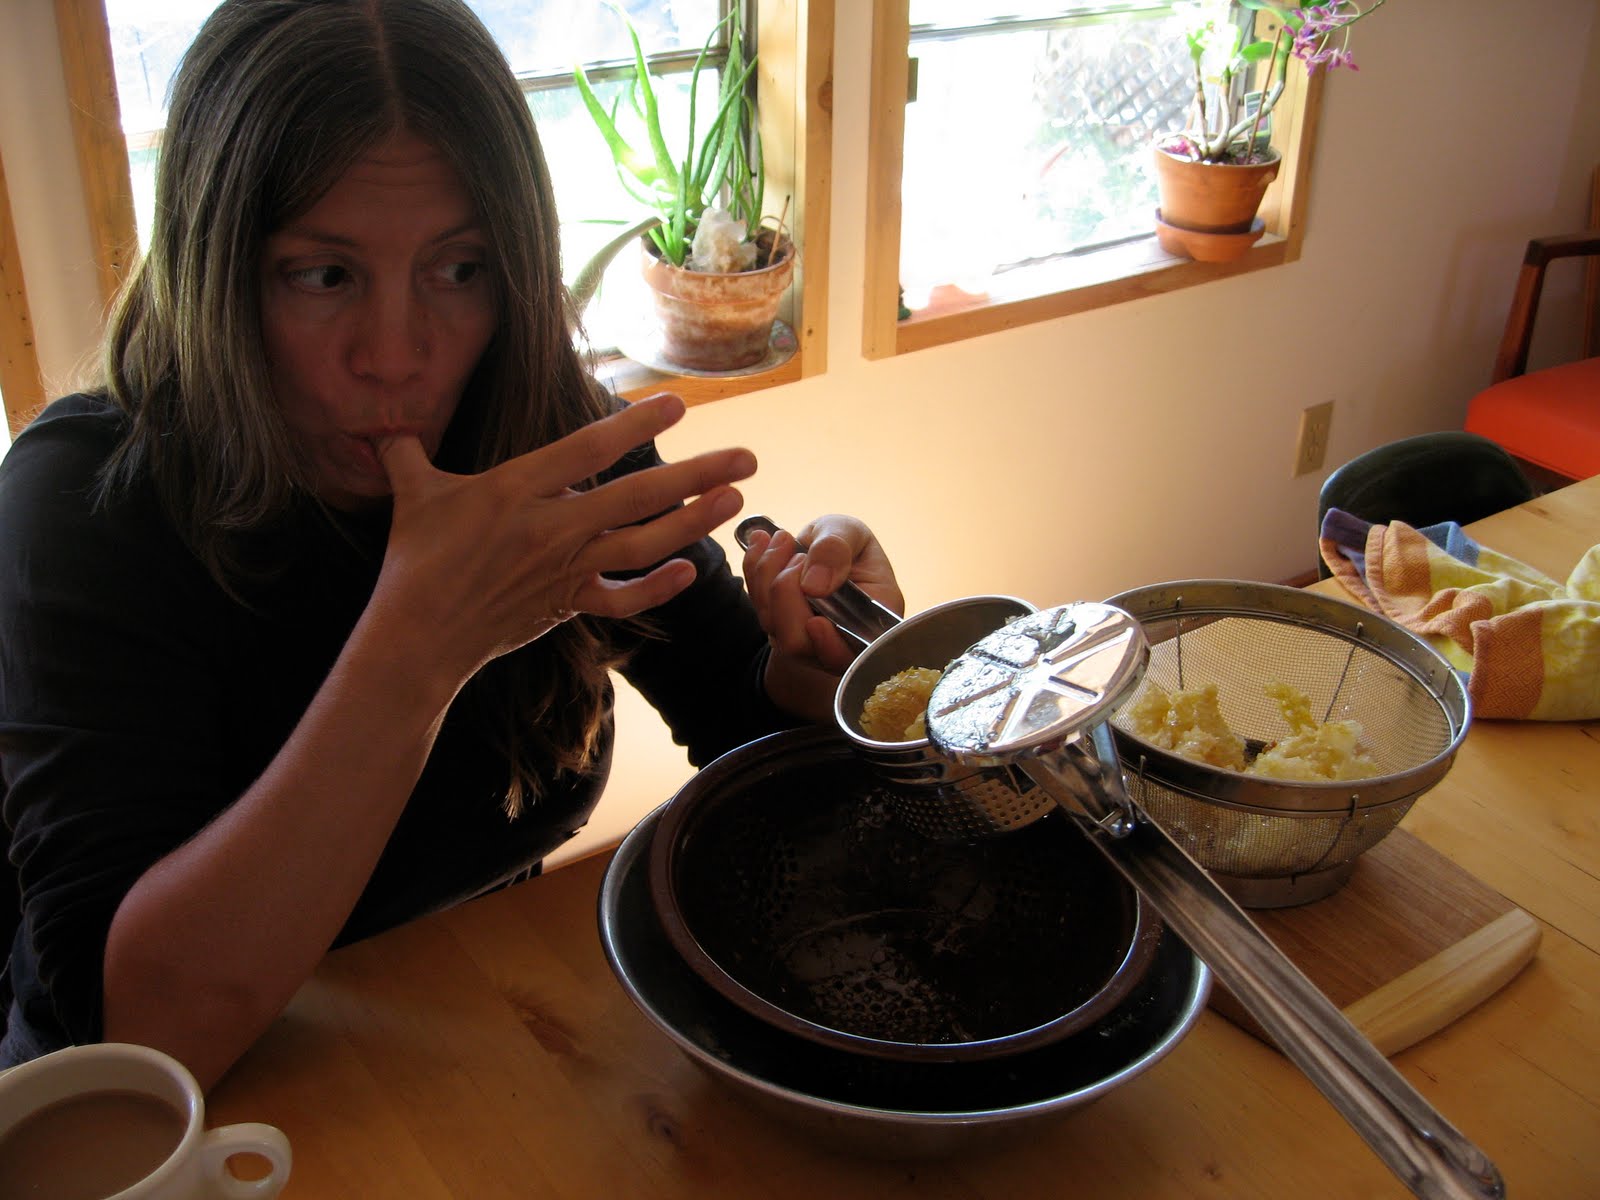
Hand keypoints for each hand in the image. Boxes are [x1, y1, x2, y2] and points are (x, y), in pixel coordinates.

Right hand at [373, 393, 756, 686]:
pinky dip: (658, 587)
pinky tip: (690, 570)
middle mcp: (552, 527)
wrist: (419, 636)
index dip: (634, 425)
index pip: (587, 449)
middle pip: (637, 496)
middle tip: (746, 456)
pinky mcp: (569, 605)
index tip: (678, 405)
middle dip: (696, 474)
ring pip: (644, 544)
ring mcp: (565, 569)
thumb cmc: (414, 561)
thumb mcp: (411, 496)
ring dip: (694, 522)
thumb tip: (385, 426)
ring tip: (735, 500)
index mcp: (517, 490)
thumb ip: (406, 453)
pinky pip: (623, 597)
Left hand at [742, 515, 903, 720]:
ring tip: (783, 539)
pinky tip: (762, 543)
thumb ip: (836, 550)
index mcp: (871, 623)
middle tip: (797, 549)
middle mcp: (835, 642)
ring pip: (772, 623)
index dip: (829, 646)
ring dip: (767, 572)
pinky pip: (756, 605)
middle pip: (798, 641)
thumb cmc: (847, 543)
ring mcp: (803, 640)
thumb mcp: (851, 532)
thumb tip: (813, 585)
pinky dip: (754, 569)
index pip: (851, 654)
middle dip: (786, 589)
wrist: (824, 548)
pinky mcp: (777, 628)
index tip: (816, 621)